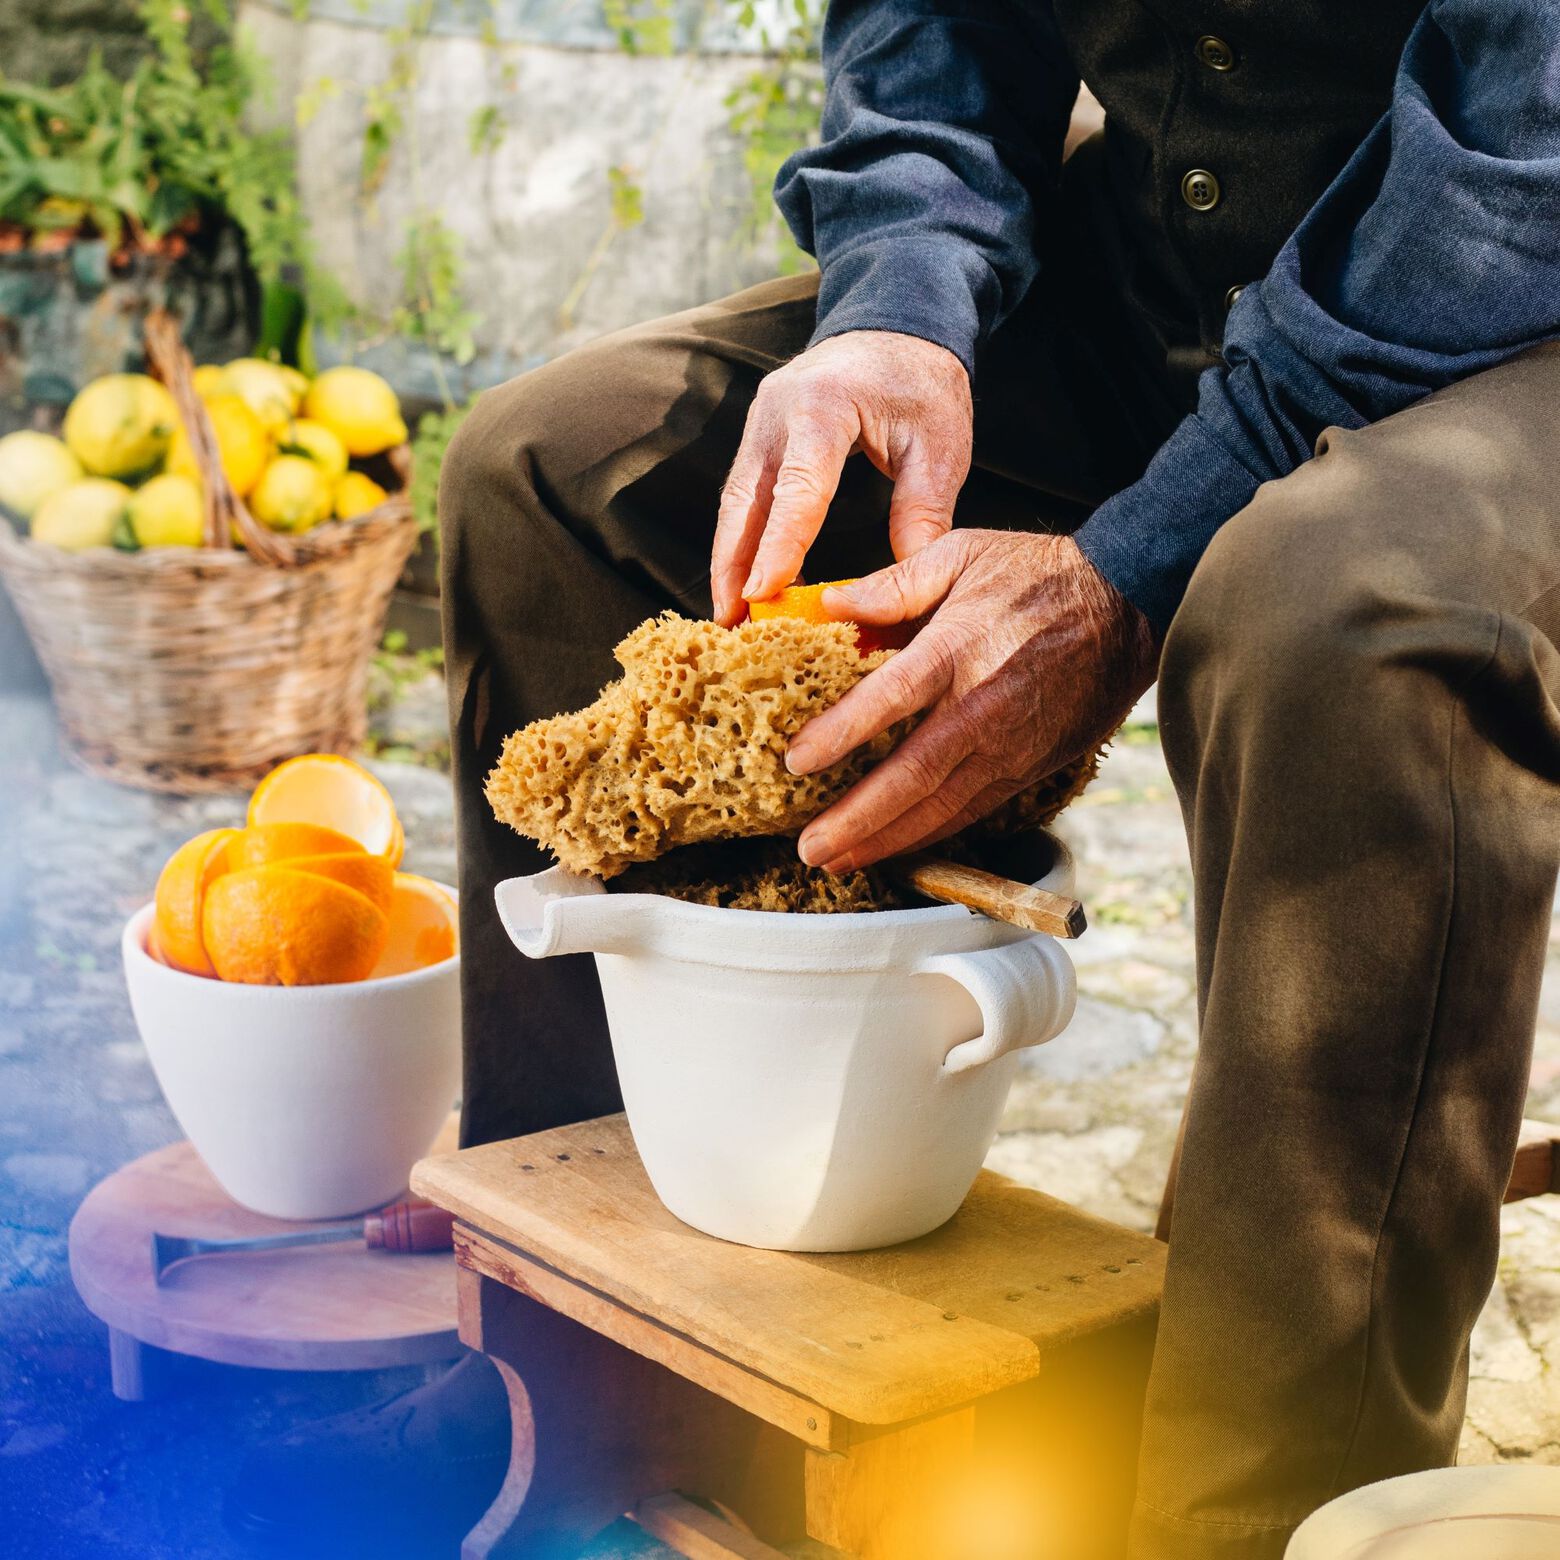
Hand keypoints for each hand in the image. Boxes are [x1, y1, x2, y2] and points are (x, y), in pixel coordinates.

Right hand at [710, 330, 972, 625]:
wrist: (896, 326)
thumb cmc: (921, 383)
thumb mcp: (939, 445)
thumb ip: (923, 510)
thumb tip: (909, 579)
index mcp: (824, 405)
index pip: (799, 487)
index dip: (780, 545)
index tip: (763, 593)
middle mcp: (778, 411)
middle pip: (746, 499)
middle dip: (734, 564)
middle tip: (731, 622)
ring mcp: (761, 422)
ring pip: (736, 502)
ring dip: (730, 559)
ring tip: (731, 615)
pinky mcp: (760, 435)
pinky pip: (746, 495)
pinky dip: (744, 539)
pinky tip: (748, 581)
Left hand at [786, 530, 1157, 869]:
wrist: (1128, 606)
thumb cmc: (1040, 575)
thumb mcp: (962, 554)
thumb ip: (894, 584)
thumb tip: (833, 605)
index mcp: (956, 649)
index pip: (886, 702)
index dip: (838, 736)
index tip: (796, 761)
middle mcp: (980, 707)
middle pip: (909, 777)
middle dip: (855, 819)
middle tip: (809, 847)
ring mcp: (1008, 746)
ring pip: (940, 808)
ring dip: (885, 840)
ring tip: (838, 860)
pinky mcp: (1028, 768)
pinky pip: (971, 811)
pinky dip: (928, 835)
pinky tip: (893, 847)